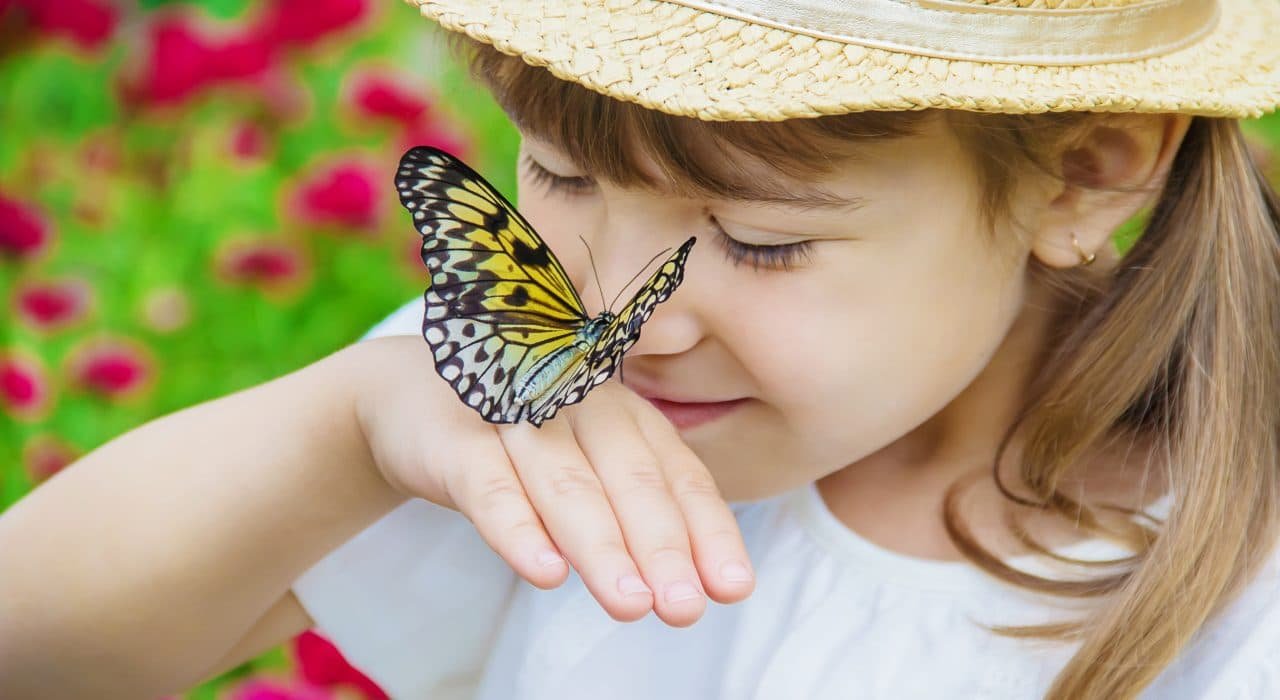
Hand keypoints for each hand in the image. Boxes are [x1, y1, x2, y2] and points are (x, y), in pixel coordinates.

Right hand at [350, 334, 754, 626]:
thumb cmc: (523, 441)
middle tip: (685, 607)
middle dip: (662, 547)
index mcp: (625, 412)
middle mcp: (580, 404)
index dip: (708, 530)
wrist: (408, 395)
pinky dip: (519, 530)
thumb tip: (701, 582)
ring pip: (567, 487)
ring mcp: (516, 416)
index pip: (678, 473)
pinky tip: (546, 572)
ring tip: (632, 604)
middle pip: (630, 480)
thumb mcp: (589, 465)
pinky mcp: (455, 439)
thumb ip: (637, 510)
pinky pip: (490, 488)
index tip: (733, 587)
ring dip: (602, 546)